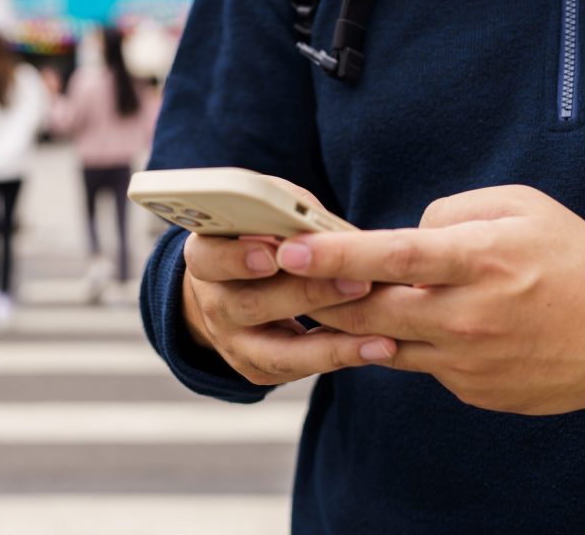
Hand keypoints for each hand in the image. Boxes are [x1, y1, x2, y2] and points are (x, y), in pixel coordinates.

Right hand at [181, 180, 396, 385]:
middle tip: (358, 282)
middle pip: (253, 304)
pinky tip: (377, 347)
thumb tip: (329, 228)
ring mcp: (233, 343)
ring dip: (331, 344)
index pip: (210, 258)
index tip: (273, 255)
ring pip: (277, 352)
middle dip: (308, 294)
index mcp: (205, 258)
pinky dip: (340, 358)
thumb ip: (288, 214)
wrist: (233, 289)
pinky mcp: (257, 369)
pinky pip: (299, 370)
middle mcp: (214, 304)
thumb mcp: (263, 215)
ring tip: (379, 335)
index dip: (238, 258)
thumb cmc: (259, 239)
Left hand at [274, 185, 584, 414]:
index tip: (290, 249)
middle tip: (287, 277)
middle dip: (321, 295)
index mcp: (481, 261)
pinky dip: (401, 342)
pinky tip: (408, 324)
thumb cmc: (575, 262)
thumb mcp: (523, 208)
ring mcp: (466, 361)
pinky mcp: (469, 390)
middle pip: (370, 309)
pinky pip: (417, 363)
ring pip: (383, 342)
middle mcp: (468, 316)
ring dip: (352, 322)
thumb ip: (452, 213)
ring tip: (333, 299)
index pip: (392, 256)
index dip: (335, 254)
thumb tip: (404, 236)